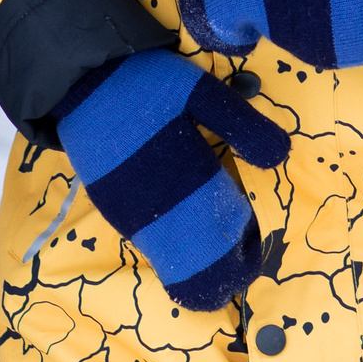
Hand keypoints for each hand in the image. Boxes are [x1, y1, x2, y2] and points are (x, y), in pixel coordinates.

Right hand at [52, 50, 289, 310]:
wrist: (81, 81)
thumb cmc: (149, 85)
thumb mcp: (205, 93)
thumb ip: (245, 129)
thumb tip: (281, 159)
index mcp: (193, 191)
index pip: (230, 256)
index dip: (248, 255)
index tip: (252, 229)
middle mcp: (163, 220)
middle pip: (203, 280)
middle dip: (225, 266)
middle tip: (233, 231)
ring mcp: (134, 221)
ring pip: (176, 266)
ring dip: (198, 254)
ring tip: (206, 214)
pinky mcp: (113, 213)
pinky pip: (152, 245)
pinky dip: (171, 238)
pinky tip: (176, 203)